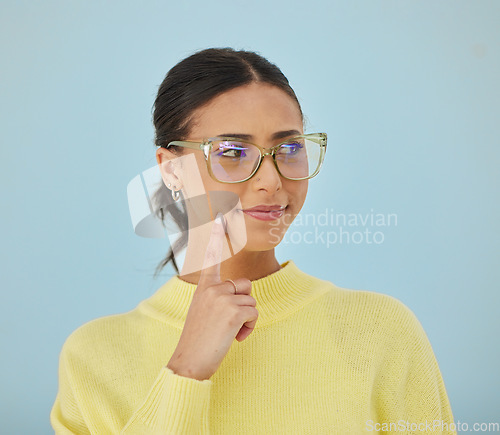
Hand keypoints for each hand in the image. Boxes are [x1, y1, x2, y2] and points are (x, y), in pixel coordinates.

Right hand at [166, 213, 257, 380]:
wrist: (190, 361)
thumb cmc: (199, 340)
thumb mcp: (205, 311)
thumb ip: (219, 298)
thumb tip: (242, 295)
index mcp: (204, 287)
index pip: (212, 258)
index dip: (216, 237)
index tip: (220, 217)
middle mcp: (212, 288)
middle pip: (245, 286)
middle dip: (244, 304)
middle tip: (228, 323)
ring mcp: (221, 298)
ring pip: (251, 301)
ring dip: (247, 318)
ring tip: (230, 332)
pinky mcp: (232, 310)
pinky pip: (254, 313)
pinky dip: (249, 327)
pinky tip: (235, 338)